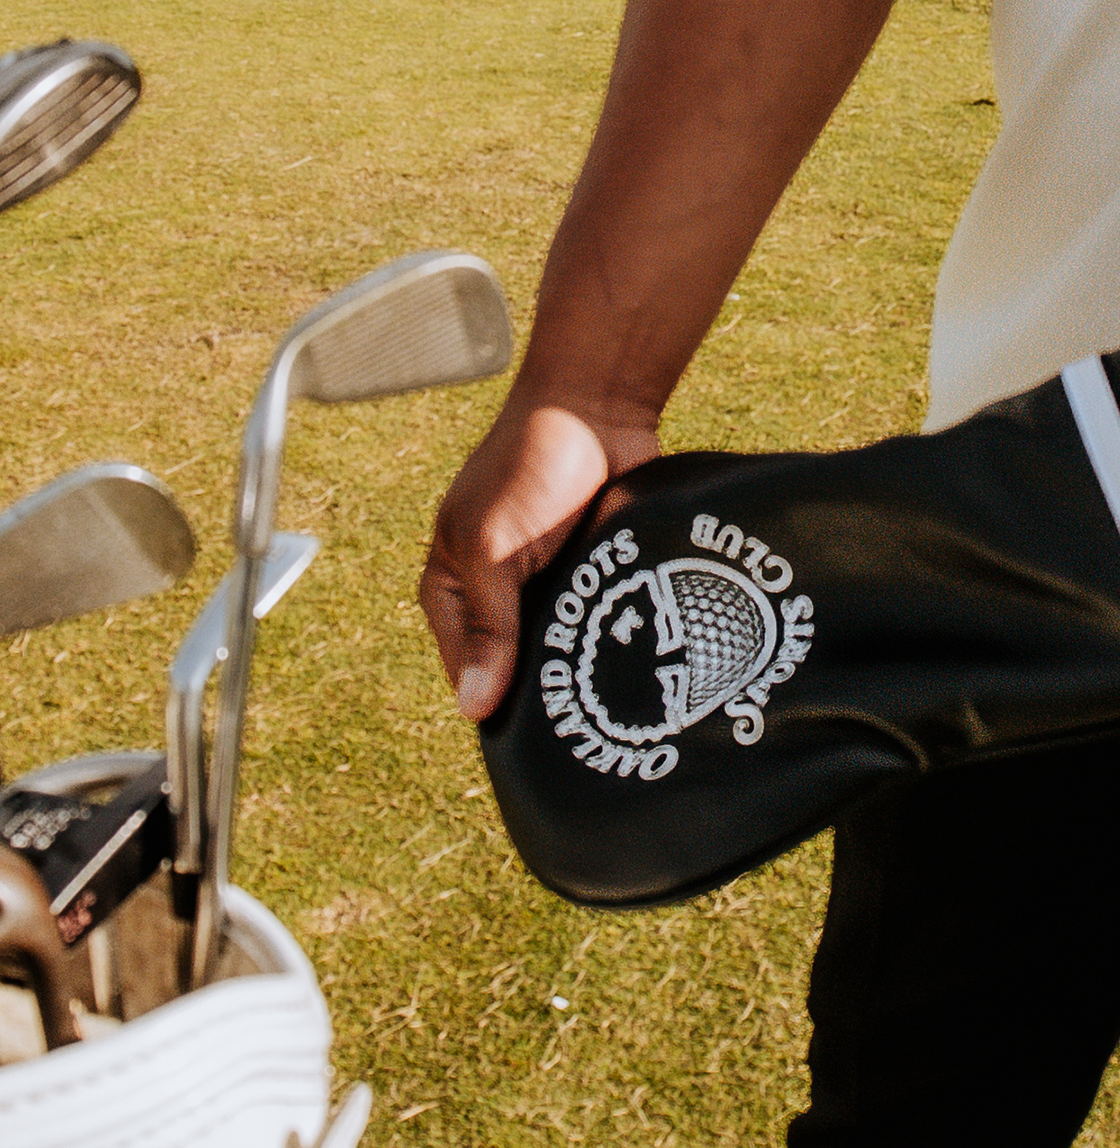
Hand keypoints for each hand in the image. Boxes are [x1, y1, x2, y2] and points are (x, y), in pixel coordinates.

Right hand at [421, 399, 660, 720]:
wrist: (599, 409)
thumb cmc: (529, 467)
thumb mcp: (493, 551)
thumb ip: (489, 626)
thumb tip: (473, 708)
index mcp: (453, 590)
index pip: (467, 672)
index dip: (495, 704)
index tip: (534, 737)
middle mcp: (497, 594)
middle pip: (517, 667)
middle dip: (545, 688)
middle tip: (582, 721)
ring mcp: (549, 585)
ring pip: (563, 648)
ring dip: (583, 665)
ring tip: (613, 699)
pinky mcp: (594, 574)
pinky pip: (600, 621)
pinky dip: (614, 638)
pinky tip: (638, 666)